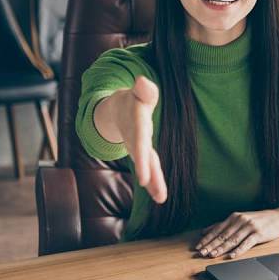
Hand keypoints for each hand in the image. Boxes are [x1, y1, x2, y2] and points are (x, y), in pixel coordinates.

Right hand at [96, 76, 166, 203]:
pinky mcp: (144, 152)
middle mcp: (137, 139)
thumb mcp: (138, 92)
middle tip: (149, 186)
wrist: (117, 109)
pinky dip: (155, 181)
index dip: (141, 157)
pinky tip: (160, 196)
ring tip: (161, 198)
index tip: (143, 177)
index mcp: (137, 124)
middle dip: (146, 171)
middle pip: (143, 157)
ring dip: (154, 181)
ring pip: (148, 165)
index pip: (140, 142)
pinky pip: (151, 166)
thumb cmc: (132, 100)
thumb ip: (144, 90)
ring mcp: (140, 147)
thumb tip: (142, 81)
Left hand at [195, 207, 278, 258]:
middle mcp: (240, 221)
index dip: (207, 239)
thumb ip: (223, 224)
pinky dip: (238, 250)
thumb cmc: (258, 219)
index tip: (198, 246)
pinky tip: (232, 255)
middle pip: (223, 235)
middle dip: (211, 245)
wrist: (278, 217)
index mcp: (234, 217)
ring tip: (213, 255)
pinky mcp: (258, 234)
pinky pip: (246, 243)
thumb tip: (206, 230)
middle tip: (202, 253)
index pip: (217, 229)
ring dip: (221, 249)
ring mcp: (249, 227)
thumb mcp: (240, 218)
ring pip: (232, 240)